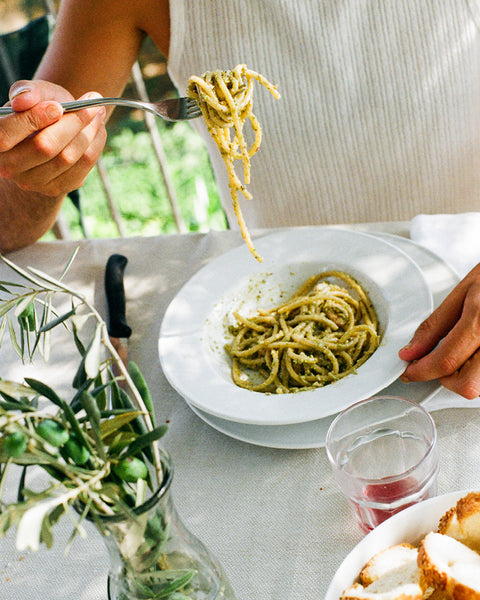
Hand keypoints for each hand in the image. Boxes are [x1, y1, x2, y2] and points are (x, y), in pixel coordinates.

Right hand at [0, 79, 106, 196]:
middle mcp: (8, 167)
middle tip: (92, 103)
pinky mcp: (55, 189)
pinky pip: (82, 168)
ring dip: (89, 132)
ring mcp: (32, 182)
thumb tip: (22, 100)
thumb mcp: (32, 94)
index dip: (34, 119)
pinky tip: (99, 130)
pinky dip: (95, 145)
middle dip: (73, 122)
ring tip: (97, 112)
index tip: (58, 106)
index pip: (7, 134)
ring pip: (67, 158)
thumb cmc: (39, 108)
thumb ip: (26, 91)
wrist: (50, 135)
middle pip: (44, 147)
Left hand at [399, 263, 479, 398]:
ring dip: (466, 376)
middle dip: (446, 379)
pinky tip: (477, 351)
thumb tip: (412, 351)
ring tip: (465, 350)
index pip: (446, 361)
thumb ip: (435, 326)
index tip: (410, 370)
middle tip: (437, 361)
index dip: (421, 370)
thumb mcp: (464, 291)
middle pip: (467, 385)